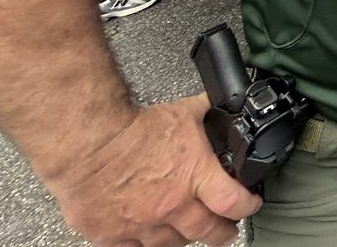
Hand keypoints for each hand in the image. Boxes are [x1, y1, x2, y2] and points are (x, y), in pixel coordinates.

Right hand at [45, 95, 259, 246]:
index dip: (247, 206)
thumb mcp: (185, 113)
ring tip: (190, 231)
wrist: (87, 142)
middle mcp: (172, 206)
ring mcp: (142, 226)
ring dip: (185, 238)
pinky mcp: (112, 236)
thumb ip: (209, 114)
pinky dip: (146, 245)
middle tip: (226, 229)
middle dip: (222, 232)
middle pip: (209, 232)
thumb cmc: (132, 128)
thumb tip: (228, 104)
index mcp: (195, 176)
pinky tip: (152, 238)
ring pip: (173, 245)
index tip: (249, 204)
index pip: (233, 203)